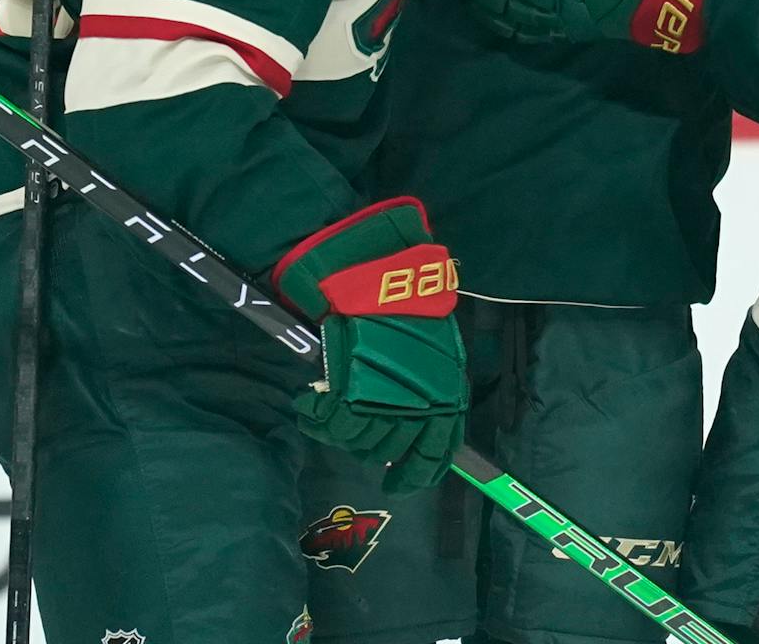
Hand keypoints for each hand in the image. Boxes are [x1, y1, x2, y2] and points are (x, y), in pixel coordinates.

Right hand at [271, 199, 466, 492]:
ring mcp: (388, 404)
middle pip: (389, 451)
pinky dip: (318, 418)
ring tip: (329, 413)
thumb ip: (427, 383)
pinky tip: (312, 406)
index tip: (395, 486)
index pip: (436, 454)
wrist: (378, 273)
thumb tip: (415, 418)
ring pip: (360, 442)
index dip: (414, 475)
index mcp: (447, 395)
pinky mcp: (354, 396)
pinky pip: (334, 425)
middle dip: (369, 445)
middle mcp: (422, 407)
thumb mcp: (434, 346)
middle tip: (353, 425)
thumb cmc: (408, 304)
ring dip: (342, 432)